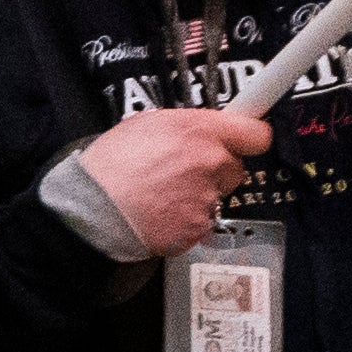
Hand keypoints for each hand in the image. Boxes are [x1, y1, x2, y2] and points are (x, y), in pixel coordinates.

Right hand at [73, 101, 271, 257]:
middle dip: (216, 170)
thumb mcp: (145, 124)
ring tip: (160, 194)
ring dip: (195, 196)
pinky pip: (200, 221)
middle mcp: (211, 162)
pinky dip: (184, 220)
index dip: (251, 137)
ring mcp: (207, 198)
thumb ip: (184, 126)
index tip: (248, 138)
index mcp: (200, 131)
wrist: (95, 208)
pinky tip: (160, 213)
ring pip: (215, 196)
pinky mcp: (199, 227)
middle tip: (184, 172)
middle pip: (234, 167)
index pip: (256, 133)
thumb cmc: (111, 165)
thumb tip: (200, 130)